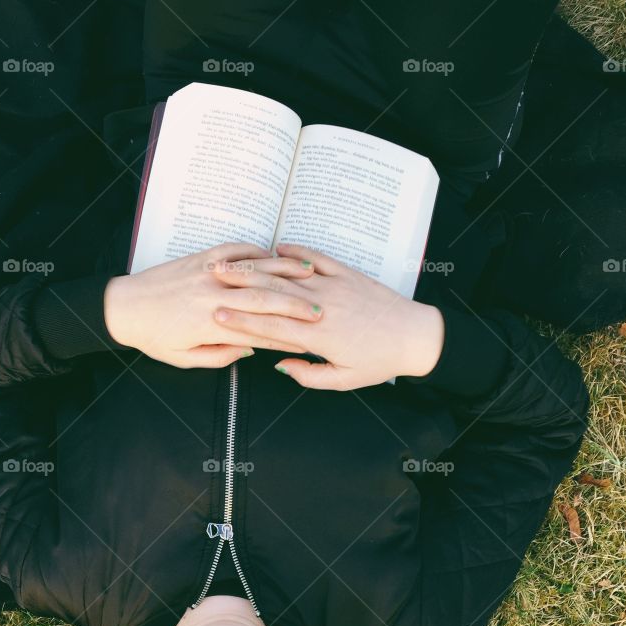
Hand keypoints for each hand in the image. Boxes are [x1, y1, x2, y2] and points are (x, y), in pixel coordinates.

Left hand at [102, 242, 322, 367]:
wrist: (125, 306)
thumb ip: (219, 356)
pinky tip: (278, 255)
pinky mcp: (204, 256)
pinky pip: (237, 249)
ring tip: (312, 276)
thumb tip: (248, 349)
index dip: (287, 335)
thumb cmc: (154, 337)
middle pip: (266, 299)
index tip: (310, 338)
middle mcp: (216, 294)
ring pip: (257, 270)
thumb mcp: (186, 358)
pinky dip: (259, 252)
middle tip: (323, 310)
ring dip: (286, 273)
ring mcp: (210, 272)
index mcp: (213, 324)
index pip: (260, 330)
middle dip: (298, 304)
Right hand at [207, 241, 445, 388]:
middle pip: (272, 296)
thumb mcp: (343, 379)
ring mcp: (334, 286)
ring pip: (289, 275)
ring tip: (234, 264)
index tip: (217, 316)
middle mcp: (322, 307)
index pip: (271, 327)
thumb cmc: (378, 361)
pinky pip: (316, 257)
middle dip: (240, 290)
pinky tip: (276, 246)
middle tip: (212, 283)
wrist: (413, 335)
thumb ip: (309, 375)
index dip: (242, 321)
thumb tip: (280, 365)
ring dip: (259, 269)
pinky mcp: (347, 273)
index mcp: (318, 337)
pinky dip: (296, 251)